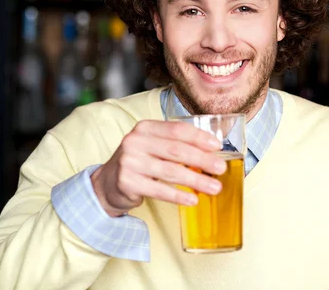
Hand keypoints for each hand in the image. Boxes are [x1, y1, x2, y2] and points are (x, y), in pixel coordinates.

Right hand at [90, 120, 225, 216]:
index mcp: (145, 128)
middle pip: (176, 150)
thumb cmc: (138, 163)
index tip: (217, 146)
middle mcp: (135, 141)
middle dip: (202, 160)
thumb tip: (211, 154)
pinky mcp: (127, 182)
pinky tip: (193, 200)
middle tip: (221, 168)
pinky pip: (159, 190)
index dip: (199, 137)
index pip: (177, 130)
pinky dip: (178, 196)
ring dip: (196, 180)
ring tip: (214, 188)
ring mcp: (129, 162)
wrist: (107, 184)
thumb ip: (175, 146)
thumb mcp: (152, 147)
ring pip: (171, 171)